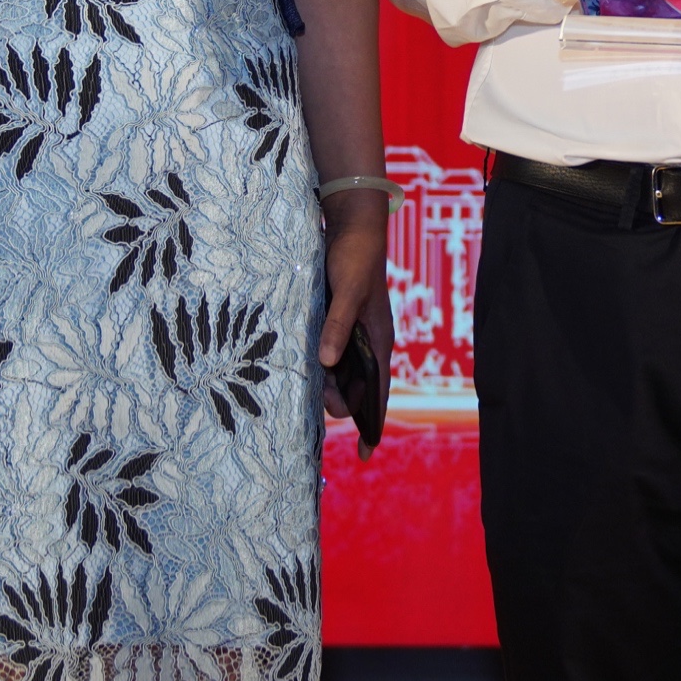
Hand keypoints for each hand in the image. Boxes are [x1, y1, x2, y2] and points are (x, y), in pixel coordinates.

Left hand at [316, 196, 390, 412]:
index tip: (366, 454)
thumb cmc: (356, 258)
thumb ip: (337, 327)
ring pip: (340, 372)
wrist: (351, 226)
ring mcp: (351, 333)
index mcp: (379, 341)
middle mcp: (368, 342)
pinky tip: (301, 370)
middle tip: (317, 408)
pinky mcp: (336, 322)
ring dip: (326, 385)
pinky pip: (328, 353)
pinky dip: (318, 365)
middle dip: (340, 403)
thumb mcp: (347, 292)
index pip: (378, 392)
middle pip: (356, 387)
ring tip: (305, 392)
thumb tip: (327, 363)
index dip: (372, 422)